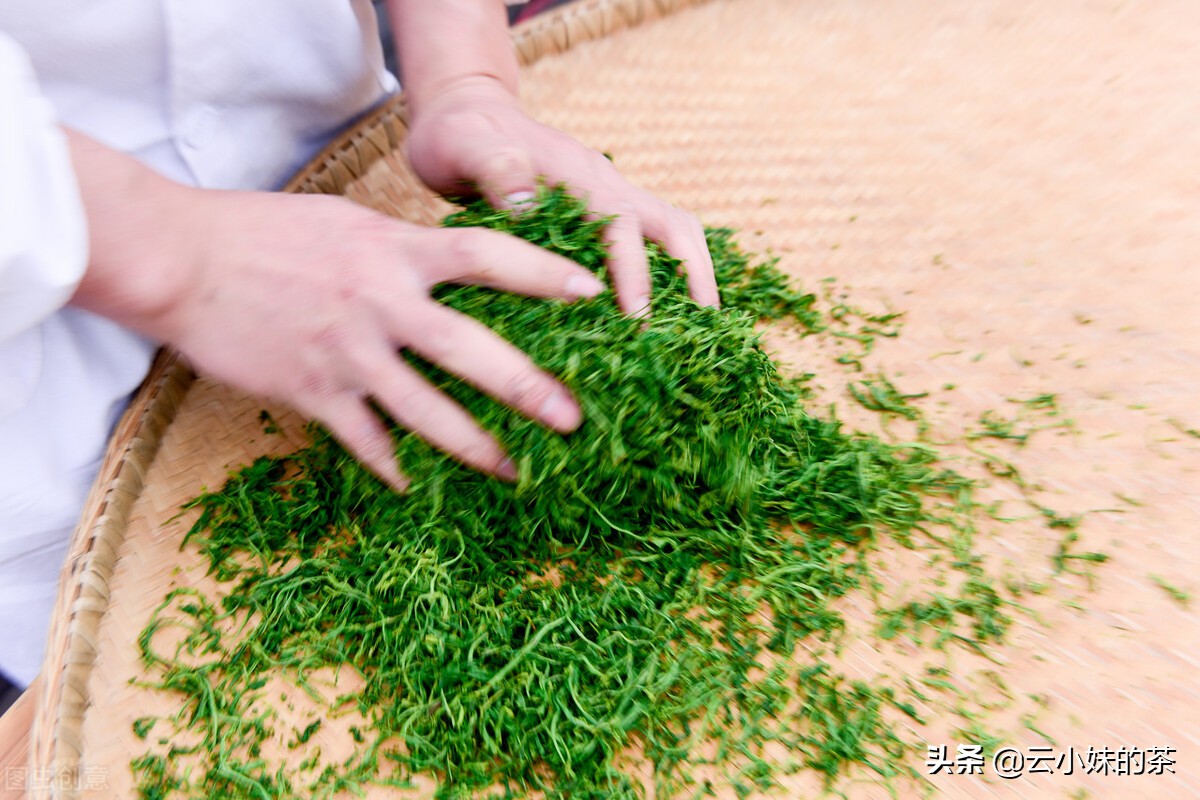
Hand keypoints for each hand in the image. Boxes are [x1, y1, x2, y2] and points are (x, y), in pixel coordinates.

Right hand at [67, 133, 605, 488]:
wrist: (182, 258)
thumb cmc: (267, 231)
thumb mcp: (349, 223)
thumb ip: (406, 249)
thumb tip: (457, 264)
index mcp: (395, 252)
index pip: (487, 257)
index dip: (544, 274)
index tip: (595, 292)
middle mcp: (380, 303)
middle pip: (471, 351)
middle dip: (529, 388)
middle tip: (576, 420)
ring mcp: (347, 353)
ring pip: (425, 411)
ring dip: (475, 447)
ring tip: (514, 472)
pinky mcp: (312, 392)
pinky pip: (365, 441)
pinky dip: (394, 466)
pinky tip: (416, 487)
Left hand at [406, 77, 719, 315]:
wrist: (462, 114)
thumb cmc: (456, 134)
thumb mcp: (461, 145)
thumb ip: (493, 168)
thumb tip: (526, 204)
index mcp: (578, 176)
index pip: (622, 227)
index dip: (633, 274)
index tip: (637, 319)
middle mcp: (605, 185)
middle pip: (673, 227)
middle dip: (693, 277)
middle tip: (700, 331)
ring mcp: (608, 196)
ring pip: (672, 232)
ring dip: (691, 275)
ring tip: (697, 327)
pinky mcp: (602, 211)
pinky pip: (649, 242)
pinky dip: (666, 274)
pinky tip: (661, 313)